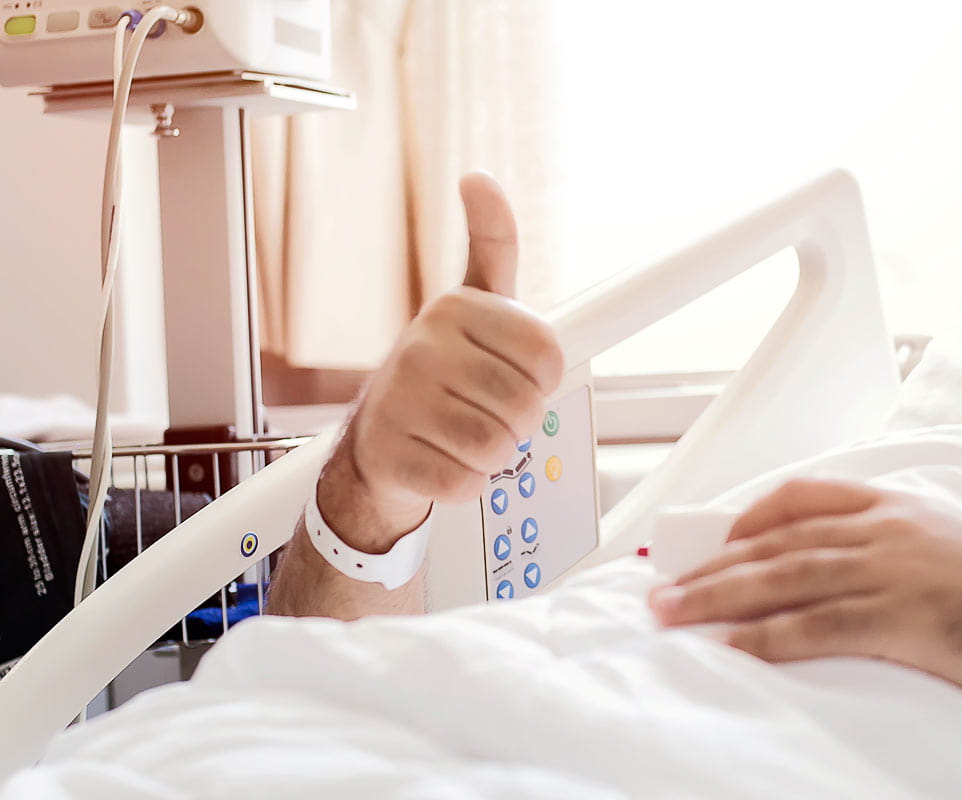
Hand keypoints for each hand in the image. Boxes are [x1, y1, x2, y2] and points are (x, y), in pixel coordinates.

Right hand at [324, 173, 564, 550]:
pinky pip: (466, 482)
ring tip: (463, 435)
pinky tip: (441, 459)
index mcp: (454, 307)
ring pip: (499, 446)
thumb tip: (478, 178)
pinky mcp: (390, 453)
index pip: (548, 355)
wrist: (378, 438)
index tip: (515, 373)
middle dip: (518, 420)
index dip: (542, 378)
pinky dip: (466, 482)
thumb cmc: (441, 371)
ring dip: (494, 454)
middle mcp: (423, 346)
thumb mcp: (477, 301)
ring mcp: (401, 399)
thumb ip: (493, 241)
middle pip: (526, 405)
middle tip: (485, 409)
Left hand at [649, 478, 961, 721]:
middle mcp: (888, 530)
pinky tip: (730, 648)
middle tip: (663, 586)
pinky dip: (765, 637)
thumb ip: (900, 546)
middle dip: (712, 564)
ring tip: (670, 614)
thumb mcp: (957, 549)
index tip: (716, 540)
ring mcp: (892, 572)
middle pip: (776, 541)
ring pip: (781, 579)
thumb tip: (845, 569)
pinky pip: (814, 626)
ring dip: (717, 598)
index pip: (804, 496)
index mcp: (901, 507)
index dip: (749, 517)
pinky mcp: (899, 618)